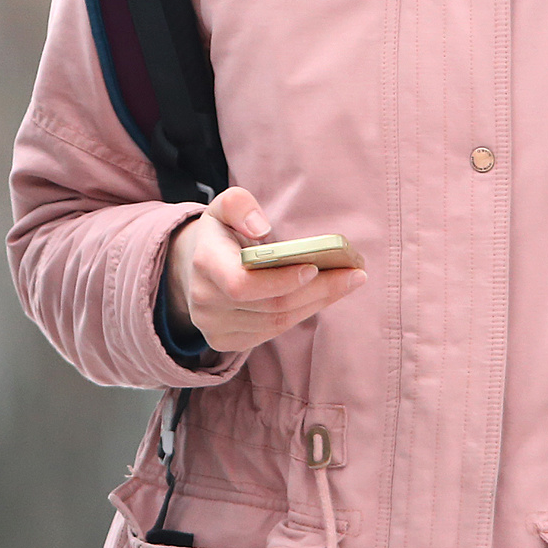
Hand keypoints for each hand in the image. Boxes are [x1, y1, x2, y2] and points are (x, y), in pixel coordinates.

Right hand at [164, 187, 368, 354]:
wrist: (194, 269)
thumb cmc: (221, 234)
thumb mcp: (224, 207)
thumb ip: (239, 204)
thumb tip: (261, 229)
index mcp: (204, 263)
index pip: (243, 284)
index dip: (280, 281)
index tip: (315, 267)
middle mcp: (205, 301)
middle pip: (271, 306)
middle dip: (317, 291)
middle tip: (354, 274)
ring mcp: (214, 326)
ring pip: (276, 323)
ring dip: (316, 304)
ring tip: (348, 283)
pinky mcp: (225, 342)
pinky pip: (271, 333)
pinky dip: (302, 315)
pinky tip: (324, 297)